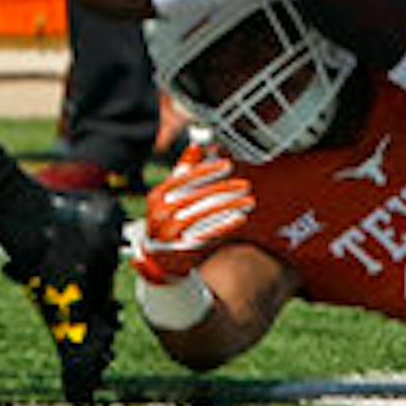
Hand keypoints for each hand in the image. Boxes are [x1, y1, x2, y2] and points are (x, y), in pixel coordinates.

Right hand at [132, 148, 254, 283]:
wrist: (158, 259)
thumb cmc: (167, 220)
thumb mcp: (169, 196)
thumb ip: (183, 172)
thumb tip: (197, 146)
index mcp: (158, 195)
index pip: (184, 178)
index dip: (207, 170)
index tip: (227, 164)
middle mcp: (161, 212)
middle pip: (197, 196)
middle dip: (223, 188)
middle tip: (244, 184)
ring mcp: (170, 231)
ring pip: (204, 213)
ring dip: (229, 205)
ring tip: (248, 200)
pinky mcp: (182, 248)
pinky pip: (207, 234)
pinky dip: (224, 225)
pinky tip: (239, 217)